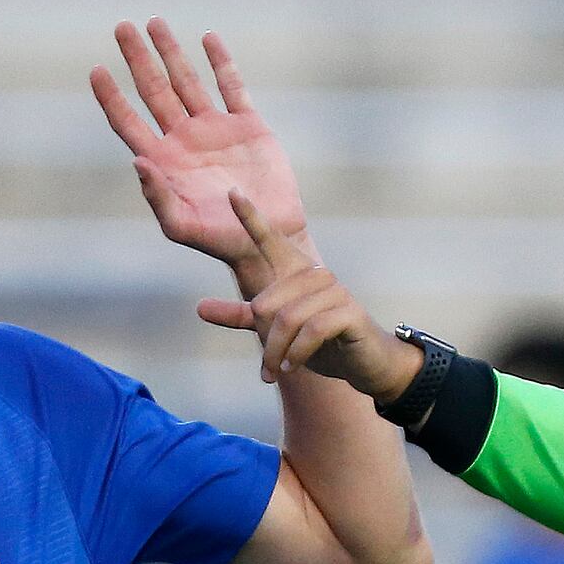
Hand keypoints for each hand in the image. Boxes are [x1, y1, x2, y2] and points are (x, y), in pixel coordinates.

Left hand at [91, 19, 305, 288]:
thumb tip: (137, 162)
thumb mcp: (183, 226)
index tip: (96, 69)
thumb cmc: (221, 241)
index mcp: (164, 161)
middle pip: (153, 90)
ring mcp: (215, 130)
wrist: (268, 239)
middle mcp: (184, 140)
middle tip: (122, 27)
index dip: (111, 96)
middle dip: (137, 58)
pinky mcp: (247, 126)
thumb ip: (158, 197)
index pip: (128, 121)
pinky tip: (208, 39)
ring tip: (155, 22)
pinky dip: (221, 62)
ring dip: (171, 52)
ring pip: (187, 81)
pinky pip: (232, 87)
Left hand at [198, 190, 424, 401]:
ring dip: (278, 352)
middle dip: (265, 340)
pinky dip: (298, 352)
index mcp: (295, 272)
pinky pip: (311, 330)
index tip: (232, 192)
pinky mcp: (349, 311)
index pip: (270, 239)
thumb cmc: (319, 343)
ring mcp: (334, 290)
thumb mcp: (275, 331)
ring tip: (278, 371)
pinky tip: (292, 366)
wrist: (363, 363)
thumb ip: (242, 316)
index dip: (250, 217)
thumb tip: (199, 308)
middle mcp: (315, 274)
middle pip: (268, 303)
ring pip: (288, 319)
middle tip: (270, 364)